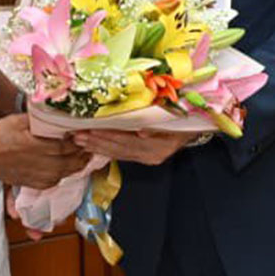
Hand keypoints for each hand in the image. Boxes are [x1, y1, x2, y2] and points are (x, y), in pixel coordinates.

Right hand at [0, 114, 92, 188]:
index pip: (70, 146)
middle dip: (83, 153)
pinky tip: (66, 166)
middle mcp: (43, 165)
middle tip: (90, 144)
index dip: (81, 140)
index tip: (86, 133)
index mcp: (40, 147)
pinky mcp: (35, 184)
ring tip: (83, 155)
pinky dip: (65, 173)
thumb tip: (55, 113)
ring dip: (77, 164)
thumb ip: (40, 119)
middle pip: (72, 161)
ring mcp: (40, 177)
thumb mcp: (20, 120)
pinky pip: (57, 180)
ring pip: (67, 173)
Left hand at [72, 127, 200, 165]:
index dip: (108, 136)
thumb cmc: (184, 117)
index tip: (90, 130)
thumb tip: (141, 132)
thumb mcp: (174, 118)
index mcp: (159, 146)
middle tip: (77, 135)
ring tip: (79, 140)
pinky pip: (123, 155)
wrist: (197, 126)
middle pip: (120, 149)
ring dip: (98, 146)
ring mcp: (149, 158)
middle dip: (97, 142)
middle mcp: (152, 155)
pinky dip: (107, 150)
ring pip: (119, 153)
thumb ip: (158, 126)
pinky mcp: (146, 158)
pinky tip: (94, 146)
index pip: (127, 141)